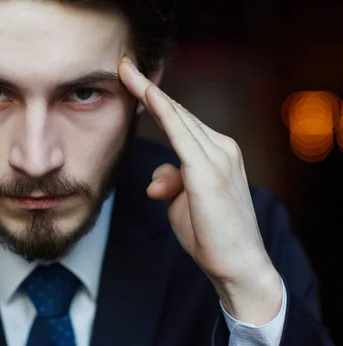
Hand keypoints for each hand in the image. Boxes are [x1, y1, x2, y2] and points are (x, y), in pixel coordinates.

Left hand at [118, 58, 281, 324]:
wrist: (236, 265)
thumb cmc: (210, 233)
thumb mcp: (183, 202)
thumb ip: (170, 181)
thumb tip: (154, 181)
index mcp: (217, 153)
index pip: (182, 120)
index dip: (156, 100)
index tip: (132, 80)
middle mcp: (222, 148)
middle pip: (179, 112)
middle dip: (148, 88)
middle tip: (124, 66)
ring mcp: (218, 157)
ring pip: (178, 117)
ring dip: (149, 92)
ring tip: (126, 71)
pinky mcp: (208, 171)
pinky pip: (181, 134)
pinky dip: (163, 111)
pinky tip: (147, 94)